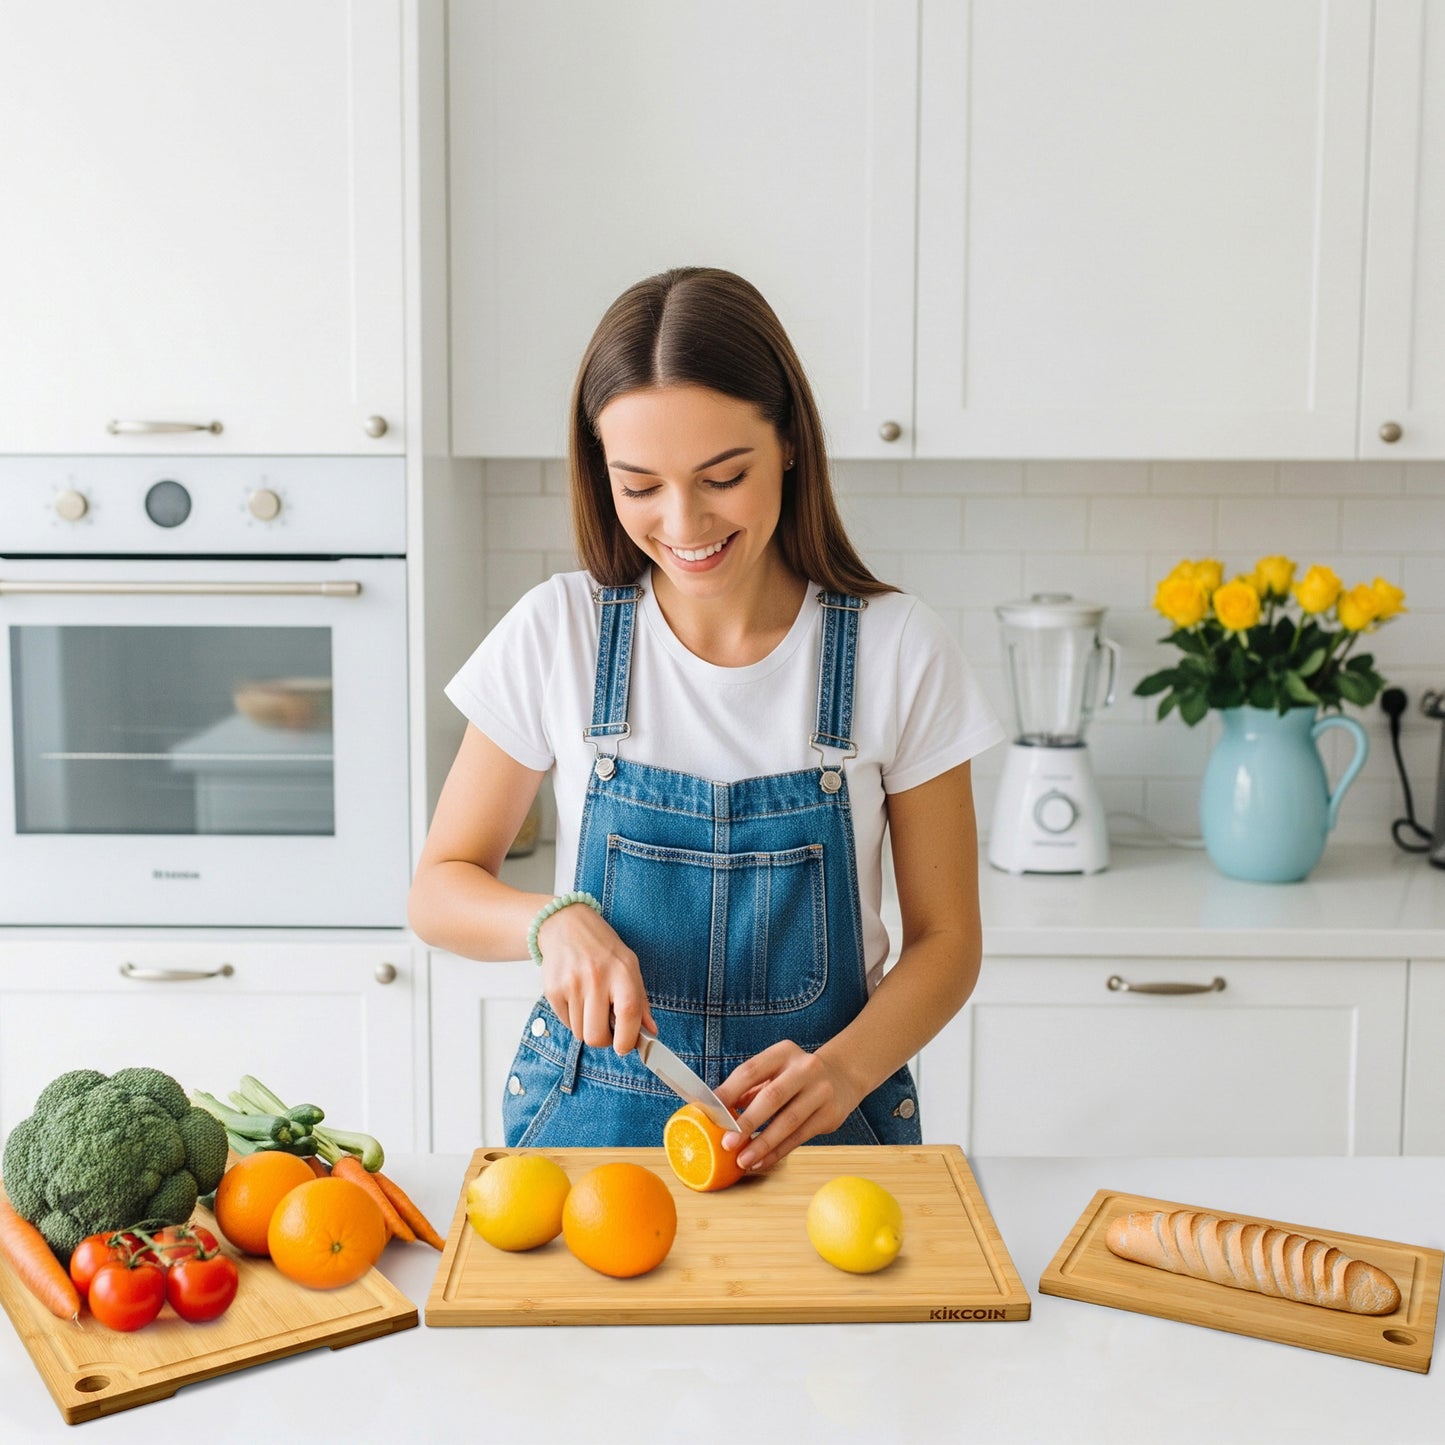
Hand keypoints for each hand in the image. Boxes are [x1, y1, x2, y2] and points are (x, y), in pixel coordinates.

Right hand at [536, 903, 656, 1052]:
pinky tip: (577, 998)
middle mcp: (596, 978)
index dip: (627, 1039)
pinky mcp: (552, 990)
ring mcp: (572, 985)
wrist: (566, 925)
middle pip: (597, 1035)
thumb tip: (651, 1032)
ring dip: (587, 1027)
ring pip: (580, 1033)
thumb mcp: (629, 966)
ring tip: (591, 1004)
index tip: (625, 1046)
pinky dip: (573, 1018)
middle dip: (604, 1040)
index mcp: (622, 972)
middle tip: (607, 1028)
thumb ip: (641, 1001)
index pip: (628, 1014)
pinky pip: (565, 1023)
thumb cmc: (602, 948)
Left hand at [715, 1041, 863, 1172]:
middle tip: (727, 1143)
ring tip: (743, 1160)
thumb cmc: (796, 1077)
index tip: (710, 1111)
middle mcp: (805, 1068)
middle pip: (771, 1097)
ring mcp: (821, 1091)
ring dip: (762, 1144)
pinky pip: (799, 1137)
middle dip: (747, 1122)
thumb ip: (749, 1088)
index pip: (751, 1071)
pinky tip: (761, 1162)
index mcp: (783, 1052)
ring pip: (788, 1121)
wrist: (842, 1077)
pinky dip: (778, 1152)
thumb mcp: (775, 1071)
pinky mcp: (830, 1114)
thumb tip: (717, 1111)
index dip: (729, 1092)